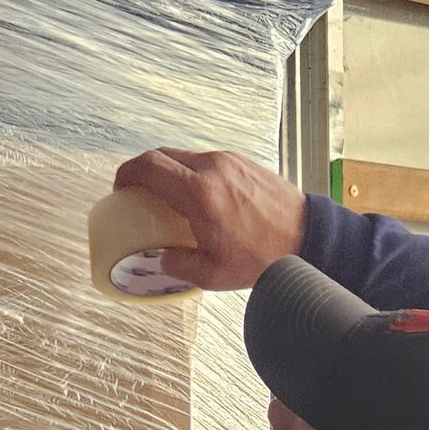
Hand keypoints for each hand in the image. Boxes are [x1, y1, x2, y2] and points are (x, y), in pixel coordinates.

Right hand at [113, 148, 307, 290]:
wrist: (308, 238)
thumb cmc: (264, 256)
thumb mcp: (212, 274)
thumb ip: (178, 265)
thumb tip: (162, 259)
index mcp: (199, 193)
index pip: (148, 166)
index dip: (126, 174)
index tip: (120, 188)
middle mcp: (212, 168)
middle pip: (162, 155)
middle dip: (143, 172)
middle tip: (138, 194)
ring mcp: (229, 161)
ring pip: (185, 156)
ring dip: (170, 173)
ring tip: (169, 200)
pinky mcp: (242, 162)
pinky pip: (206, 162)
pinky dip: (192, 174)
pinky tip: (198, 199)